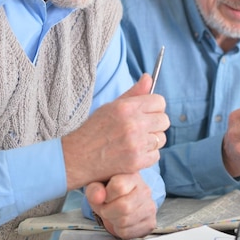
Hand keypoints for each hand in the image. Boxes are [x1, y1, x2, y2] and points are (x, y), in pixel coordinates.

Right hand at [62, 74, 168, 189]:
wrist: (76, 157)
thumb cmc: (94, 130)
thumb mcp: (111, 106)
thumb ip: (134, 93)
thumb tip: (149, 77)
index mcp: (126, 108)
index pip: (159, 101)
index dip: (155, 107)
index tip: (148, 113)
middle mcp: (133, 124)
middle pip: (164, 120)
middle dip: (156, 124)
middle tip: (142, 128)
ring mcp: (136, 144)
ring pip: (161, 138)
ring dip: (152, 140)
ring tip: (136, 141)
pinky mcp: (136, 161)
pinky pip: (156, 155)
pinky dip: (147, 155)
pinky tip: (133, 153)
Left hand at [86, 173, 157, 238]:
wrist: (122, 203)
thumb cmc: (110, 193)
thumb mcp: (97, 186)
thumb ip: (94, 189)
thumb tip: (98, 197)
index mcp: (132, 176)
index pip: (118, 186)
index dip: (106, 195)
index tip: (105, 196)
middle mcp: (145, 190)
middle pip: (123, 206)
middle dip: (108, 211)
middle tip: (107, 208)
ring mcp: (150, 207)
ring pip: (125, 221)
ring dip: (113, 221)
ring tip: (114, 214)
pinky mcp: (150, 223)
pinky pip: (128, 232)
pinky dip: (119, 230)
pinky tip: (121, 221)